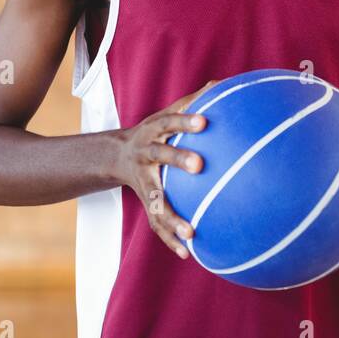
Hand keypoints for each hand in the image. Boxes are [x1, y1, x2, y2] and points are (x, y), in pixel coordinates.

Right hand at [114, 79, 219, 259]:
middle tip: (200, 165)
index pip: (170, 121)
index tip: (205, 121)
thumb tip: (222, 84)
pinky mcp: (145, 201)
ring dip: (171, 216)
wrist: (116, 155)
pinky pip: (156, 222)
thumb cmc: (154, 131)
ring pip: (155, 198)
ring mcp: (143, 180)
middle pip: (160, 154)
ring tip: (191, 232)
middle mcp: (146, 154)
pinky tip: (188, 253)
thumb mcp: (167, 112)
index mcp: (154, 130)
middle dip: (178, 159)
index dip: (185, 120)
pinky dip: (170, 239)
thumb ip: (194, 100)